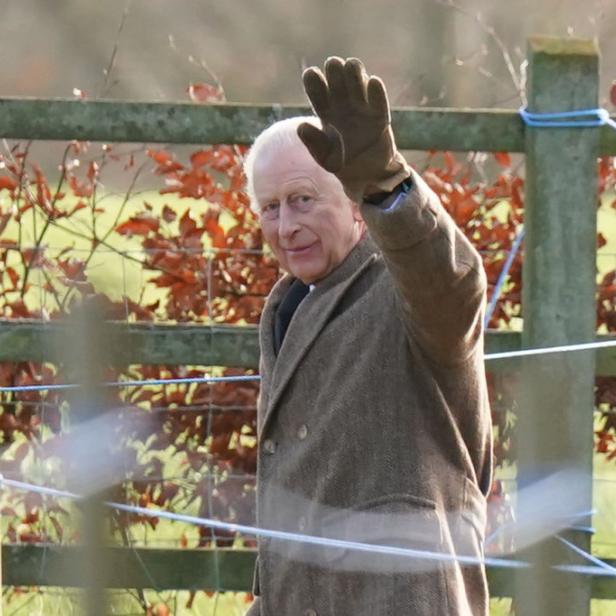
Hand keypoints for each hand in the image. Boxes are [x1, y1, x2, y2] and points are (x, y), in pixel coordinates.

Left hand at [298, 57, 409, 202]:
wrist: (367, 177)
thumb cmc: (343, 165)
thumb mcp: (325, 158)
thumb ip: (313, 144)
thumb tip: (301, 126)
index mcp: (327, 113)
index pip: (318, 93)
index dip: (314, 82)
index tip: (311, 74)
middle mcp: (344, 107)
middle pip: (338, 83)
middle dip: (335, 72)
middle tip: (333, 64)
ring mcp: (363, 110)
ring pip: (358, 85)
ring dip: (355, 74)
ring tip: (351, 66)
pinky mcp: (380, 118)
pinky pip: (379, 102)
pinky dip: (377, 93)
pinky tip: (373, 81)